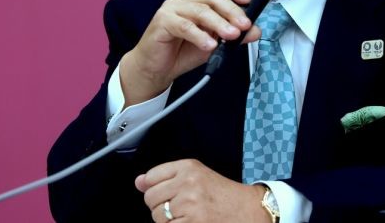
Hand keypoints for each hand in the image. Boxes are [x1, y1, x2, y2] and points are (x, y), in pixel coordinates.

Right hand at [120, 0, 260, 105]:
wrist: (158, 69)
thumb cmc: (184, 51)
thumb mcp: (216, 42)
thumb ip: (235, 35)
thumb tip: (255, 31)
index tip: (247, 1)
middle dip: (232, 11)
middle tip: (244, 26)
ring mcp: (173, 8)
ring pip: (200, 10)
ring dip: (219, 23)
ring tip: (231, 36)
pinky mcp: (162, 21)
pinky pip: (184, 26)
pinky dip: (200, 36)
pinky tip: (210, 45)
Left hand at [135, 159, 268, 222]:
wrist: (246, 210)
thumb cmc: (221, 194)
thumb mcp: (196, 175)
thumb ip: (165, 176)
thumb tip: (138, 182)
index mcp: (188, 167)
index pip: (152, 176)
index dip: (155, 187)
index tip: (167, 191)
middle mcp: (187, 183)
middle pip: (150, 198)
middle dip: (161, 205)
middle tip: (180, 206)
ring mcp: (189, 205)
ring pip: (157, 216)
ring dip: (167, 220)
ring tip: (186, 215)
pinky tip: (189, 222)